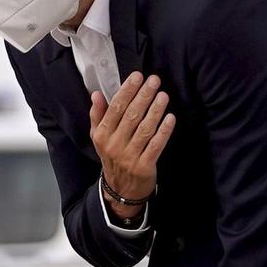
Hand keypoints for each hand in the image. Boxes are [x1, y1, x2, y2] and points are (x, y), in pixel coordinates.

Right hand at [90, 73, 174, 214]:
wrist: (120, 190)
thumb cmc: (112, 157)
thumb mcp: (99, 138)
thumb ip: (98, 115)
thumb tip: (95, 94)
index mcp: (102, 135)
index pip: (114, 108)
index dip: (127, 91)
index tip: (137, 76)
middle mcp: (114, 145)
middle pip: (131, 116)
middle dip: (143, 96)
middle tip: (155, 80)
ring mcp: (129, 156)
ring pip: (144, 129)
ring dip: (155, 110)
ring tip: (164, 95)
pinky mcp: (144, 166)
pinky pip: (156, 145)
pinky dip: (164, 131)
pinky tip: (170, 118)